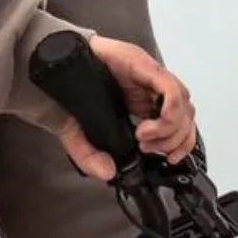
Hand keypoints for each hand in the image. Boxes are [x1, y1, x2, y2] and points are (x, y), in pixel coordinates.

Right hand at [56, 35, 197, 179]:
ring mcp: (148, 74)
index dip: (182, 142)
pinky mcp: (143, 65)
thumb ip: (91, 158)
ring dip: (169, 129)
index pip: (179, 121)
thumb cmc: (67, 94)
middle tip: (151, 150)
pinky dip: (167, 114)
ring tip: (143, 138)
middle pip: (186, 114)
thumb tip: (108, 173)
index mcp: (142, 101)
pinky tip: (146, 128)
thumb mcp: (78, 137)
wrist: (51, 68)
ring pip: (182, 103)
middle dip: (175, 140)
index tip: (169, 158)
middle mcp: (150, 87)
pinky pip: (170, 89)